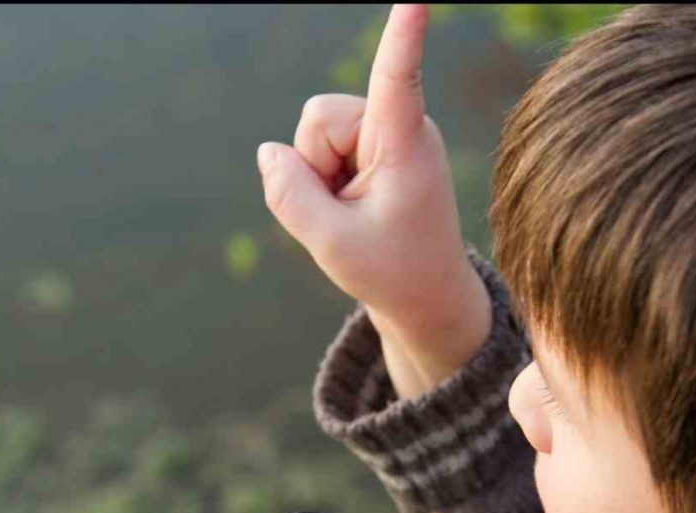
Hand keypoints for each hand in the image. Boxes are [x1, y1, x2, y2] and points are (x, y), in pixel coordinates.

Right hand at [257, 3, 484, 338]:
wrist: (426, 295)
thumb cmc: (392, 271)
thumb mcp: (331, 244)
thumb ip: (290, 194)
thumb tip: (270, 152)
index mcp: (405, 145)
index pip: (398, 78)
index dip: (402, 34)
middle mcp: (401, 126)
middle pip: (319, 117)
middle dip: (316, 166)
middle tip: (348, 214)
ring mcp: (388, 134)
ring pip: (315, 131)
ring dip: (320, 176)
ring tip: (355, 213)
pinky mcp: (376, 144)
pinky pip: (322, 148)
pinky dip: (324, 181)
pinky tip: (351, 207)